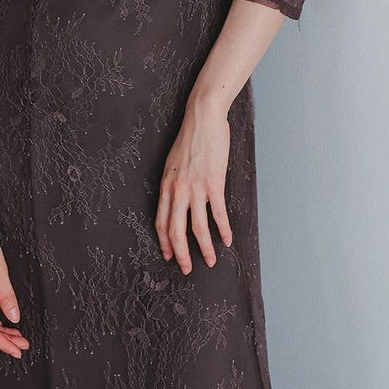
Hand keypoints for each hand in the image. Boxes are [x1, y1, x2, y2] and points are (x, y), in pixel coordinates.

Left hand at [155, 103, 233, 273]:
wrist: (202, 119)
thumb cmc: (189, 138)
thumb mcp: (173, 163)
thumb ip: (174, 183)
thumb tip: (178, 199)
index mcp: (166, 185)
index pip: (161, 221)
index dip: (164, 241)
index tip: (168, 255)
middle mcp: (178, 190)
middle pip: (176, 230)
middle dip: (181, 254)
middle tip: (186, 269)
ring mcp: (196, 188)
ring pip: (197, 227)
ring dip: (204, 248)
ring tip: (210, 261)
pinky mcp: (214, 184)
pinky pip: (218, 214)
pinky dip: (223, 229)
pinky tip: (227, 240)